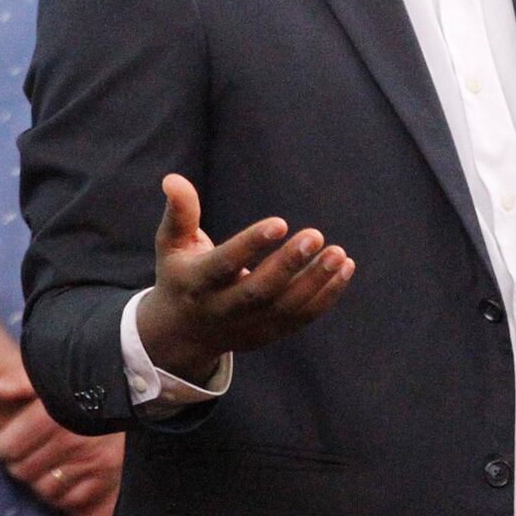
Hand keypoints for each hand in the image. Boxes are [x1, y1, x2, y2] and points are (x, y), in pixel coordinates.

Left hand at [0, 366, 122, 515]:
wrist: (130, 386)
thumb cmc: (83, 381)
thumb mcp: (49, 376)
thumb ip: (15, 384)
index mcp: (52, 415)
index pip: (6, 447)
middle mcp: (71, 441)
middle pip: (22, 471)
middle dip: (15, 461)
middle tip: (18, 450)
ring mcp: (89, 461)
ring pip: (44, 489)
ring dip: (38, 478)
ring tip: (40, 461)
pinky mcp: (103, 475)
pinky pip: (69, 499)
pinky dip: (62, 491)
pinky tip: (61, 472)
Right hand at [135, 173, 354, 384]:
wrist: (181, 334)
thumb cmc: (180, 274)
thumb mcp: (171, 244)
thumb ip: (179, 213)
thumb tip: (173, 179)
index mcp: (196, 283)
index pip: (224, 264)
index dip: (251, 245)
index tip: (280, 222)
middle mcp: (221, 310)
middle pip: (258, 292)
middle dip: (288, 265)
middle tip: (316, 235)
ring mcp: (245, 328)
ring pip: (285, 309)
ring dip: (315, 282)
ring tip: (339, 254)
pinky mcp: (266, 336)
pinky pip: (300, 319)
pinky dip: (325, 297)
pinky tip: (344, 269)